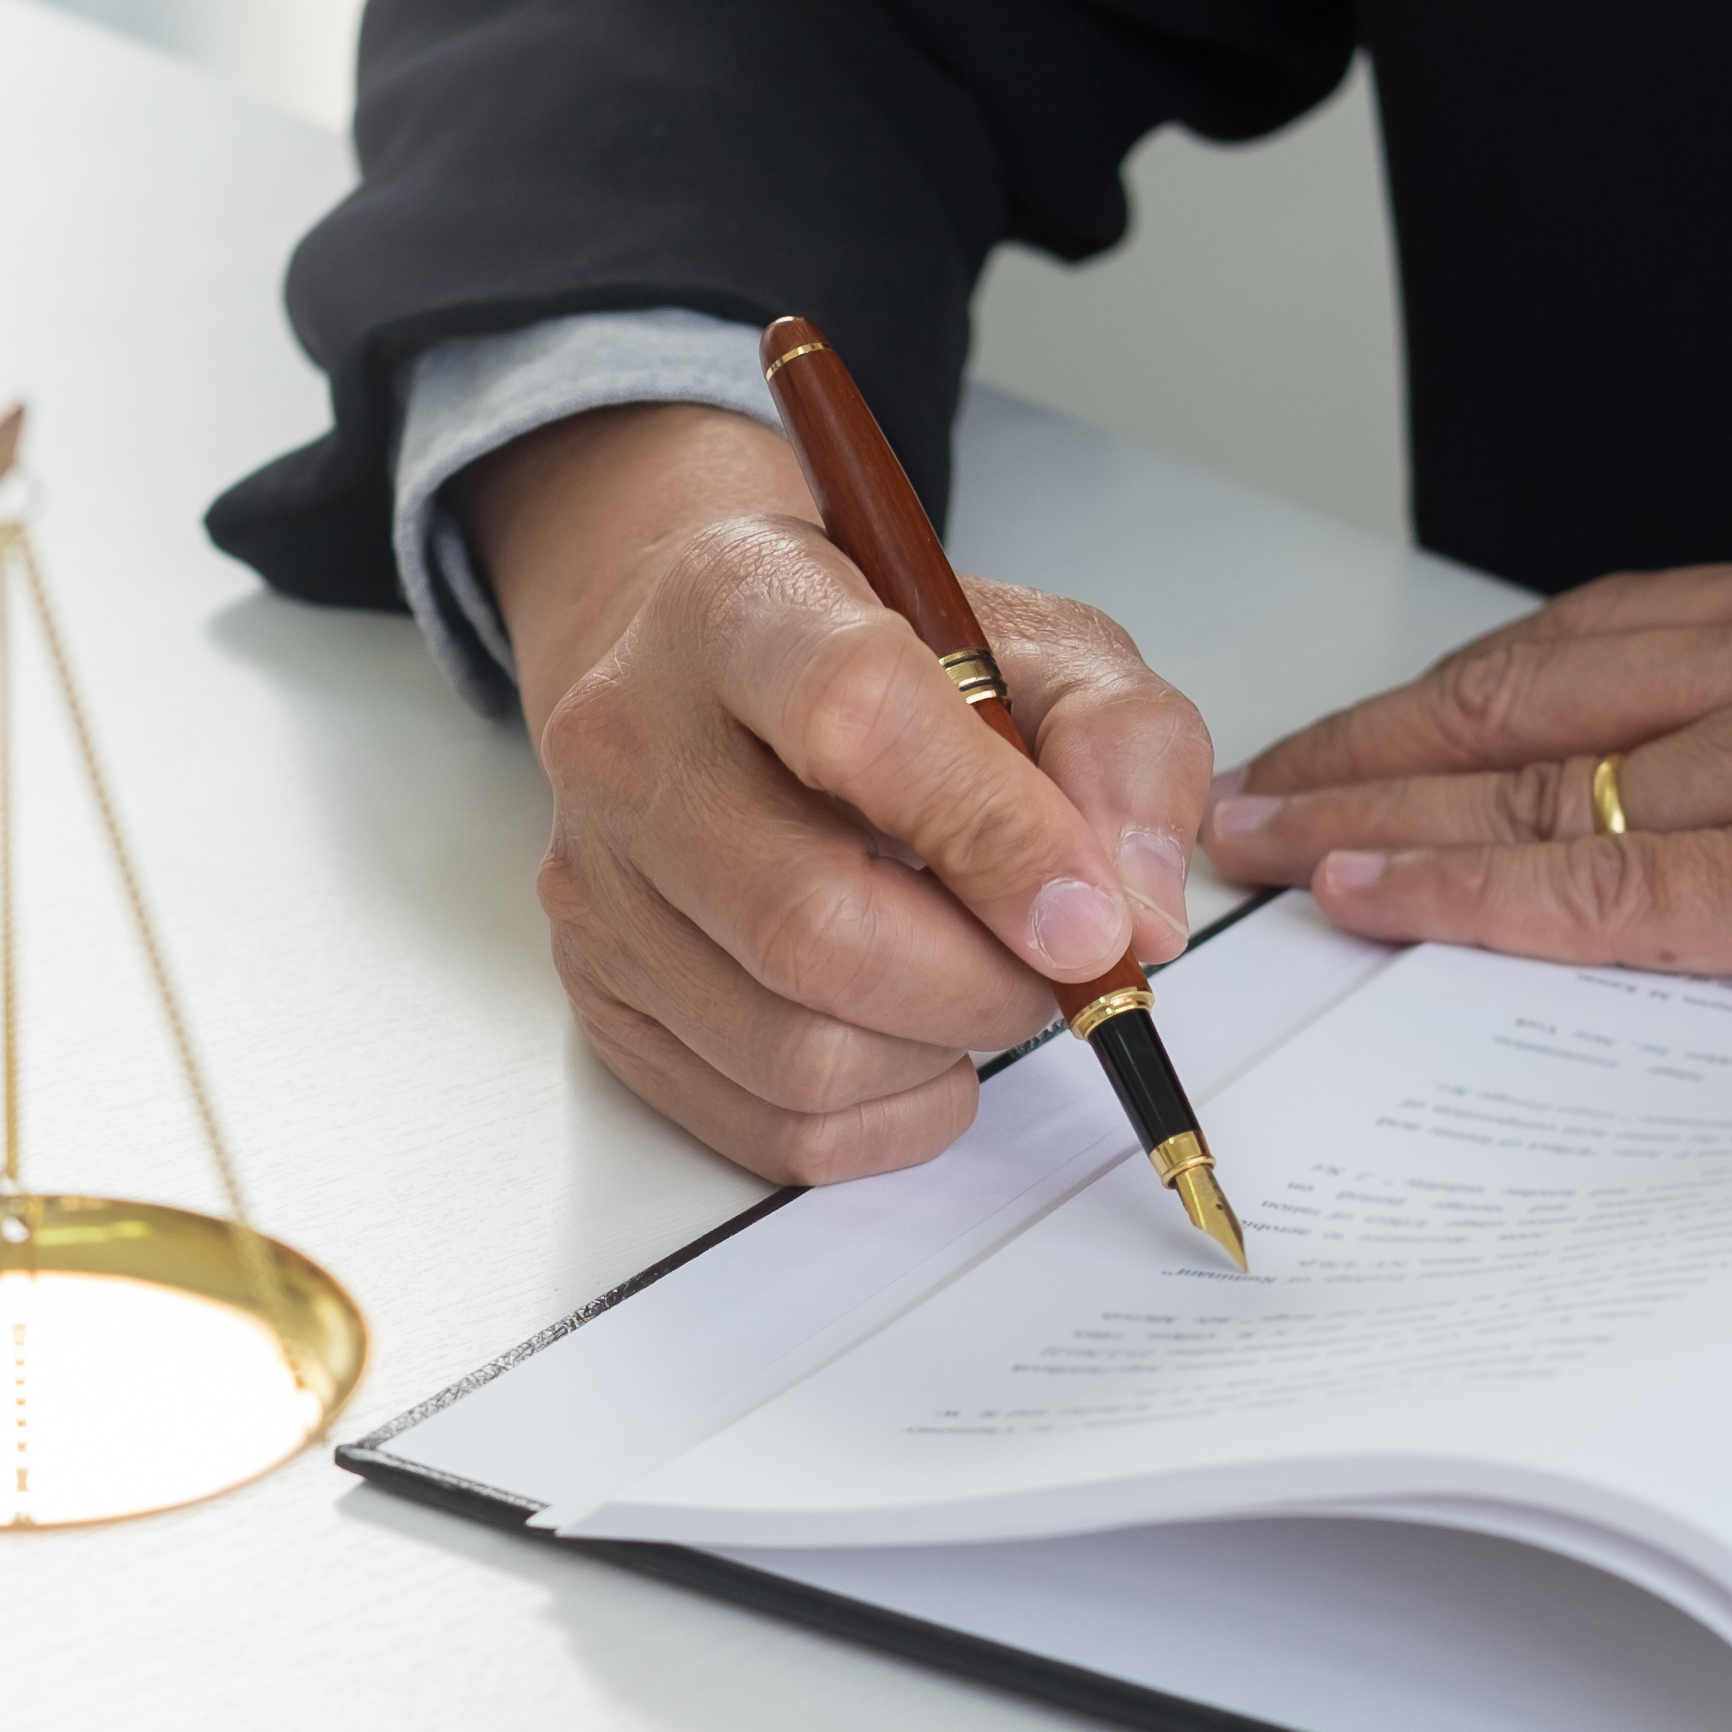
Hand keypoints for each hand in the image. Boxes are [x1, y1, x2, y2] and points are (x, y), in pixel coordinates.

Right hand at [464, 401, 1211, 1178]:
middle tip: (1052, 968)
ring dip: (938, 1055)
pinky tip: (913, 1042)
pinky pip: (769, 1126)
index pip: (852, 716)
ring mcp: (598, 882)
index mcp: (737, 605)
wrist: (710, 675)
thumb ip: (1120, 746)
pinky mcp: (600, 996)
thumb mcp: (1037, 648)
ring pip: (796, 1052)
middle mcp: (631, 741)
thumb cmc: (876, 660)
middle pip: (809, 924)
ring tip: (975, 987)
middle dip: (982, 985)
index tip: (1093, 918)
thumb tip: (1133, 915)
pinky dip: (886, 1118)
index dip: (995, 839)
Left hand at [1203, 537, 1731, 1011]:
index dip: (1463, 694)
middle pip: (1520, 696)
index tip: (1371, 728)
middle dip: (1366, 743)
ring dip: (1369, 817)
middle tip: (1240, 785)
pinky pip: (1609, 889)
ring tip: (1249, 851)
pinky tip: (1373, 899)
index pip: (1604, 642)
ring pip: (1526, 788)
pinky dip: (1469, 893)